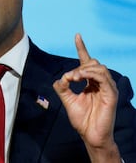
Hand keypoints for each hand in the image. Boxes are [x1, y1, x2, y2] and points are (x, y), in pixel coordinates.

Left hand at [53, 34, 120, 161]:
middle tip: (70, 78)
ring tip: (74, 77)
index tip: (77, 36)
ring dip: (84, 69)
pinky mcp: (111, 94)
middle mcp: (99, 83)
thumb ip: (62, 87)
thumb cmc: (82, 119)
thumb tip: (60, 77)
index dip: (82, 48)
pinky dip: (90, 74)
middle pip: (92, 62)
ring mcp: (107, 87)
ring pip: (98, 67)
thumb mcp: (67, 100)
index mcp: (90, 82)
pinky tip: (81, 77)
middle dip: (79, 66)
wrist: (90, 135)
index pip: (87, 61)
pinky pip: (103, 77)